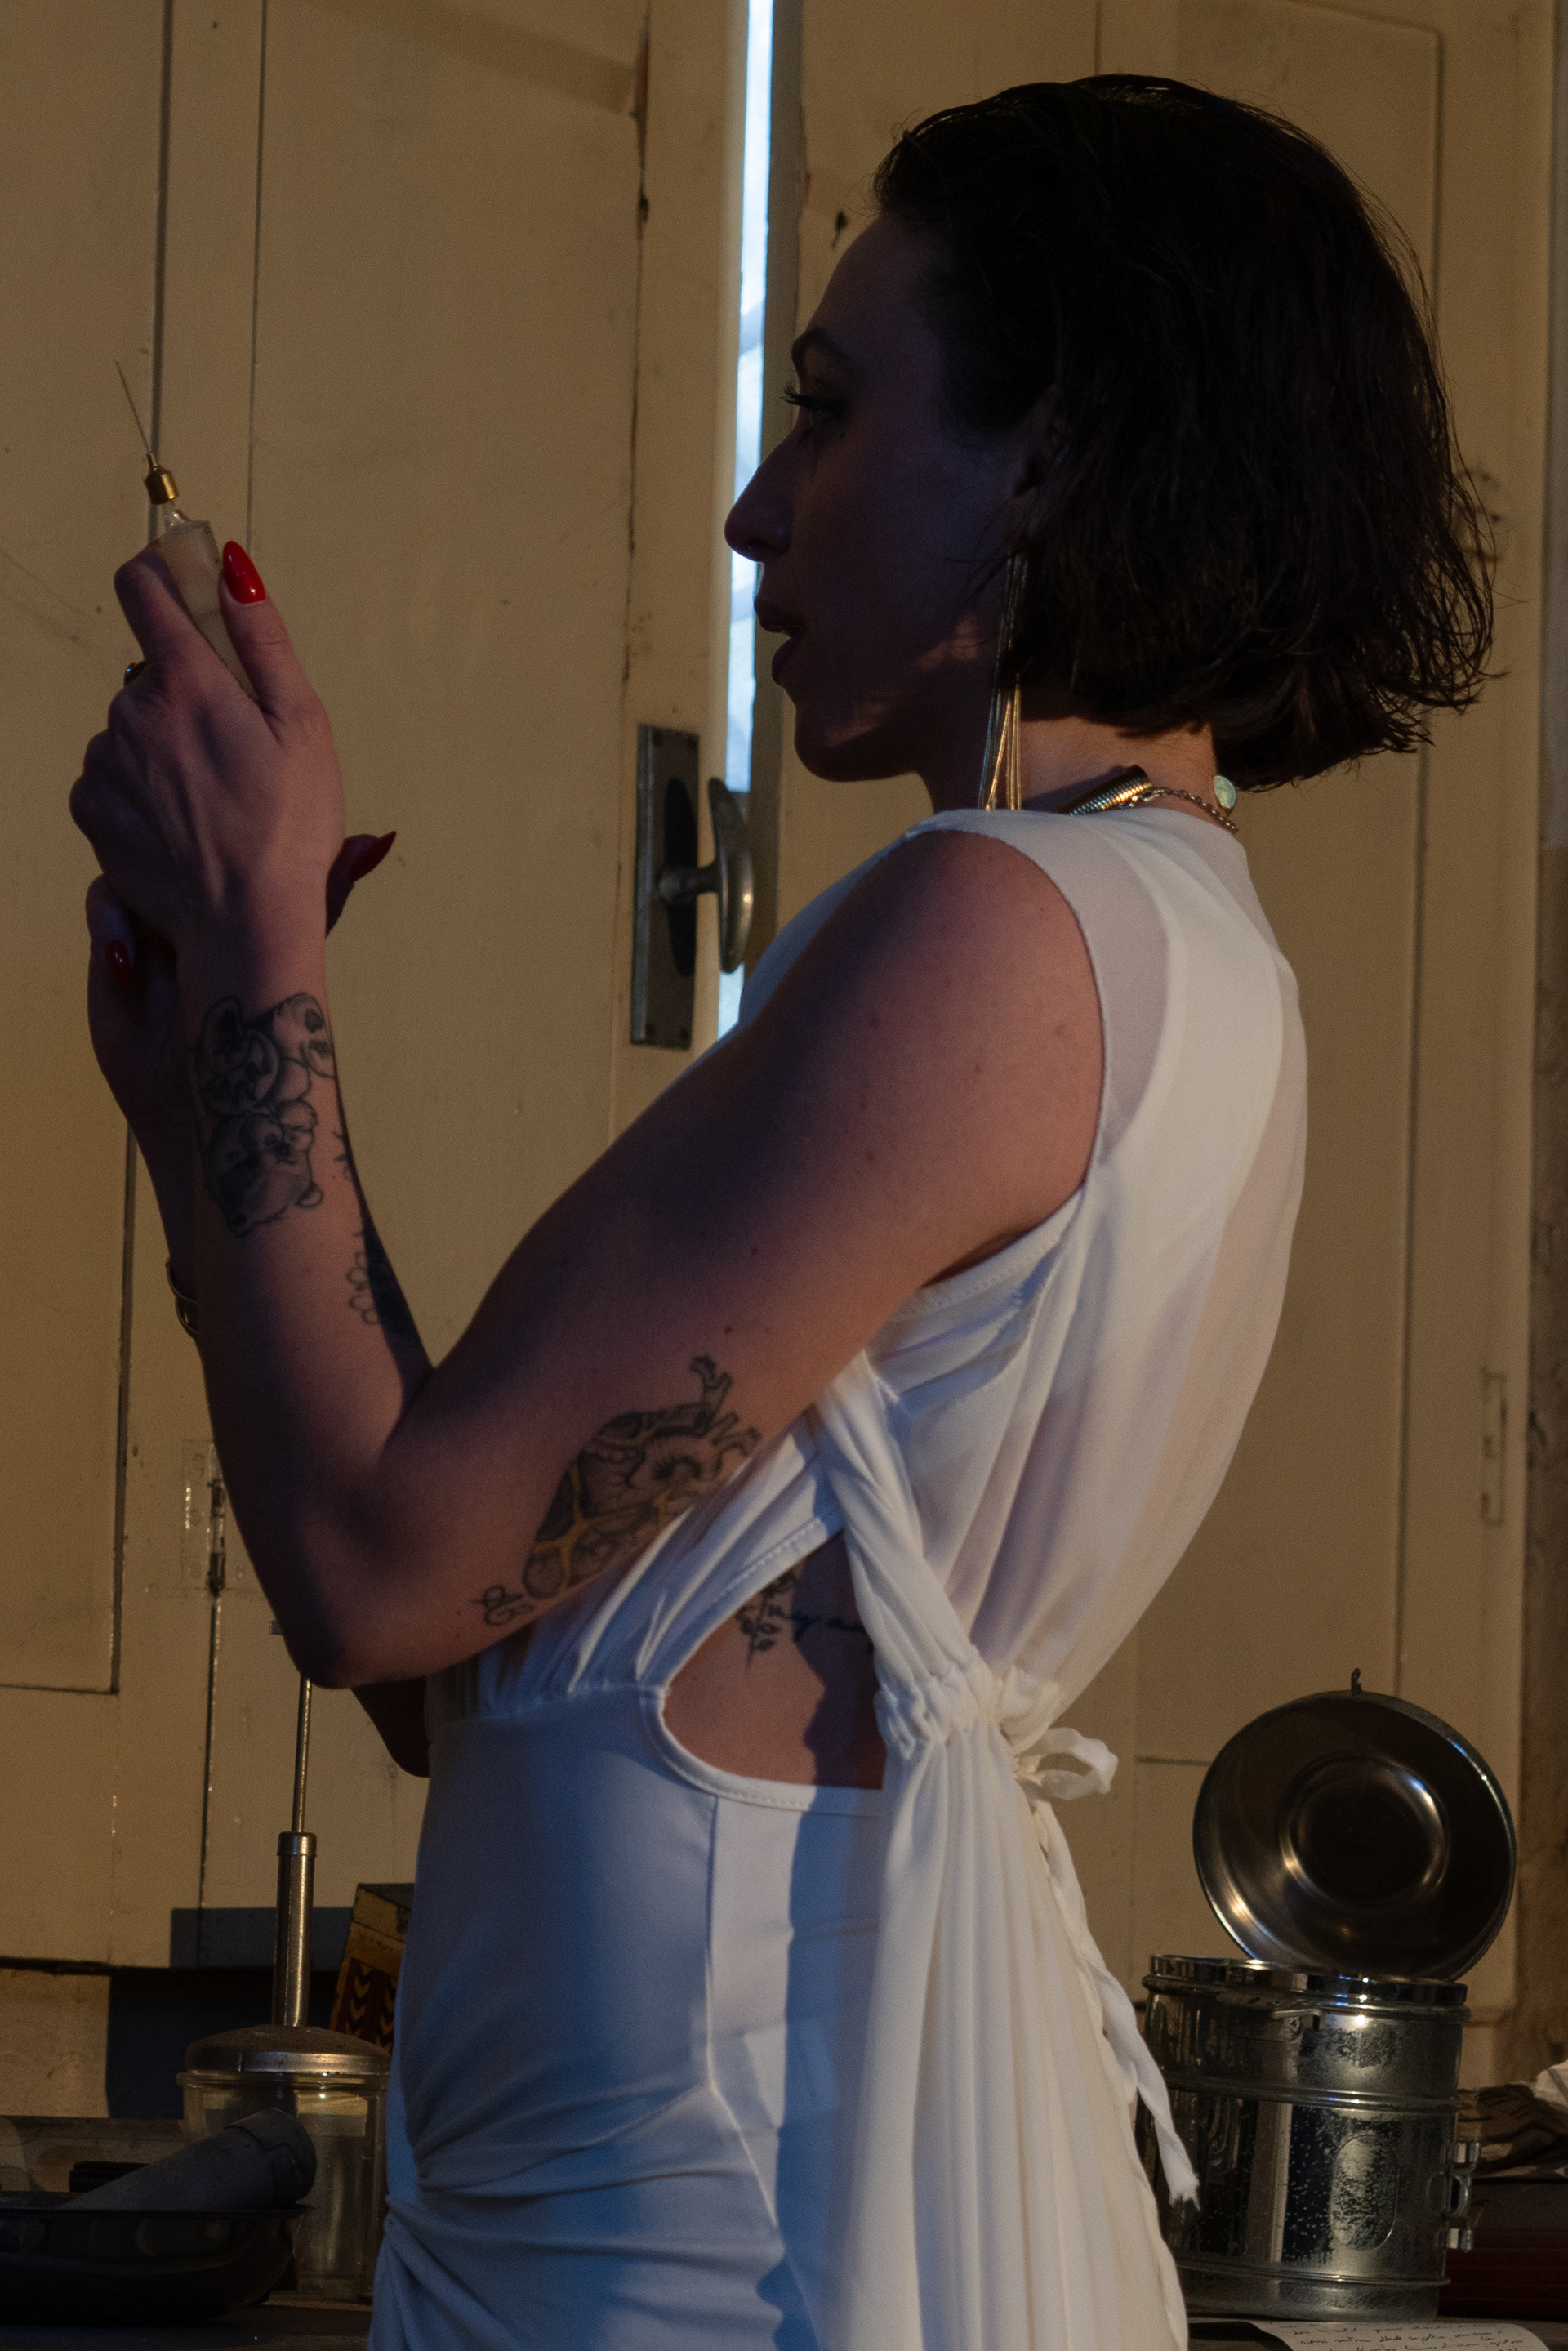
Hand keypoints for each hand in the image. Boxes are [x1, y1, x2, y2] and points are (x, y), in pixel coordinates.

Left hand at [70, 544, 345, 960]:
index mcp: (186, 681)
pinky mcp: (90, 809)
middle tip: (236, 750)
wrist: (244, 924)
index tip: (182, 585)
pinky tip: (182, 823)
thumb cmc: (288, 828)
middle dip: (188, 696)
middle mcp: (130, 712)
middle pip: (152, 675)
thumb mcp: (303, 723)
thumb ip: (263, 638)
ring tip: (213, 799)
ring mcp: (104, 763)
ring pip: (130, 729)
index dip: (162, 576)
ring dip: (163, 747)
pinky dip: (140, 789)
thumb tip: (232, 569)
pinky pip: (111, 777)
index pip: (144, 589)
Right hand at [85, 834, 396, 1142]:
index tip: (226, 835)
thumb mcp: (295, 947)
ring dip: (141, 883)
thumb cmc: (262, 1028)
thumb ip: (327, 892)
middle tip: (191, 893)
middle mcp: (193, 897)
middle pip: (170, 840)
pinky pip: (104, 900)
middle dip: (173, 849)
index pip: (219, 835)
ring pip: (131, 862)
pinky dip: (112, 922)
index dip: (218, 828)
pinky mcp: (114, 943)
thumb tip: (378, 837)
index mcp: (236, 892)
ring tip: (163, 941)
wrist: (215, 1096)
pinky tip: (129, 965)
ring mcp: (151, 915)